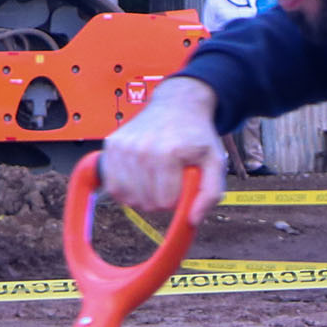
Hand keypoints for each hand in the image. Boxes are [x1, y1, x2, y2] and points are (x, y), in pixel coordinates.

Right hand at [99, 78, 225, 224]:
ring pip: (128, 198)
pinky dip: (126, 189)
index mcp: (169, 153)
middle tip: (170, 179)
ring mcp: (123, 147)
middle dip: (160, 199)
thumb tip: (192, 220)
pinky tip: (139, 178)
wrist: (177, 105)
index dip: (177, 199)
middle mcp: (142, 149)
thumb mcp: (215, 162)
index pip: (165, 202)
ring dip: (143, 196)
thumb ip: (210, 194)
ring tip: (155, 178)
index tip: (182, 183)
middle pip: (146, 202)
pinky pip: (113, 186)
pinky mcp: (111, 146)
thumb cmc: (196, 136)